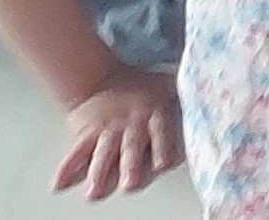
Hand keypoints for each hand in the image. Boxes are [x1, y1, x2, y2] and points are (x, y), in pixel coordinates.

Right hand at [53, 66, 181, 199]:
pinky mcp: (87, 135)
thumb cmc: (138, 84)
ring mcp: (107, 132)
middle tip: (129, 185)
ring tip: (94, 192)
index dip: (163, 148)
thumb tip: (208, 88)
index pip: (161, 133)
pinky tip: (60, 184)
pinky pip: (76, 153)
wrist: (99, 77)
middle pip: (130, 148)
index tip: (162, 165)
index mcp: (154, 115)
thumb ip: (184, 92)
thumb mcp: (166, 83)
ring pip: (102, 155)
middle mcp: (130, 126)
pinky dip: (66, 169)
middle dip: (129, 167)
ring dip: (99, 174)